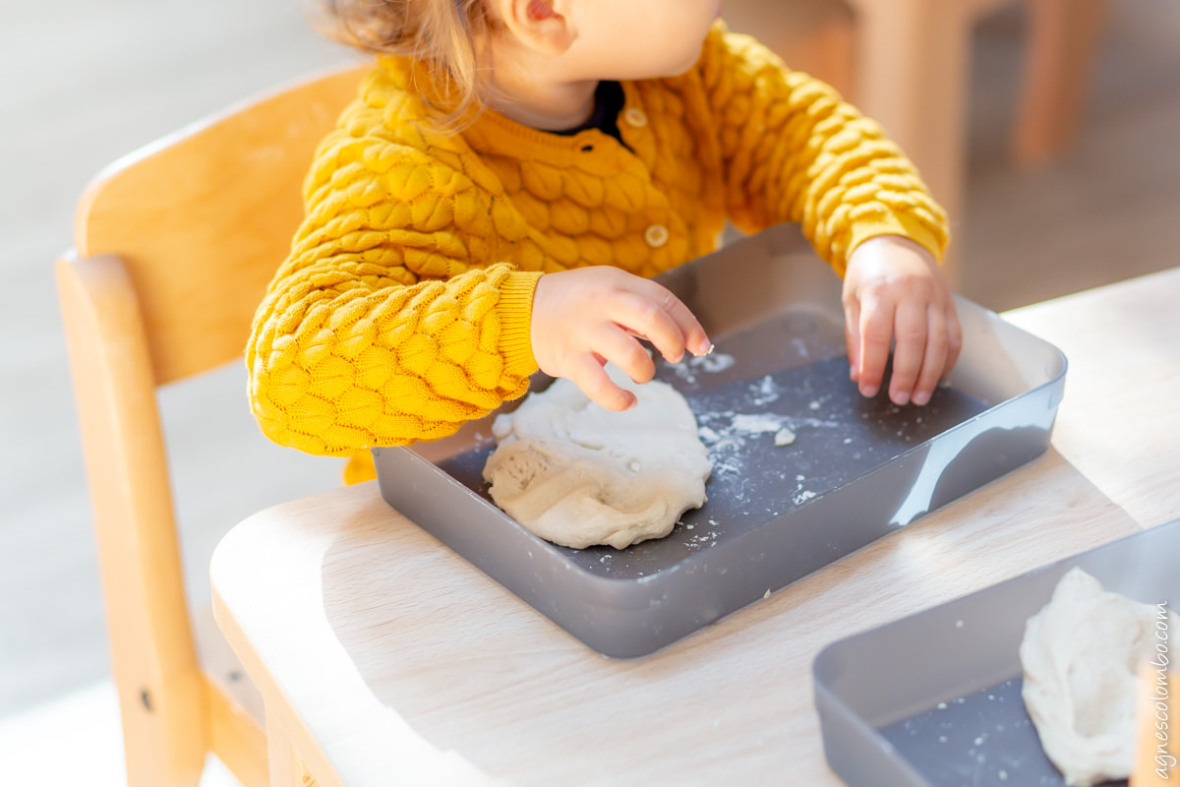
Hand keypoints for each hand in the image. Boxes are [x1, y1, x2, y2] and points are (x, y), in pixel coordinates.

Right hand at [530, 267, 711, 410]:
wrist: (523, 310)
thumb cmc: (576, 303)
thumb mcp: (608, 289)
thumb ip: (642, 308)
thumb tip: (686, 337)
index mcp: (617, 282)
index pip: (664, 300)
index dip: (689, 325)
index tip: (700, 347)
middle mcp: (601, 302)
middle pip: (651, 318)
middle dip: (673, 341)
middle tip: (674, 356)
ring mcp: (583, 330)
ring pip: (629, 354)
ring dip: (645, 370)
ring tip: (643, 375)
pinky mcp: (567, 358)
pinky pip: (599, 385)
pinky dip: (619, 399)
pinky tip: (628, 401)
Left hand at [842, 235, 961, 405]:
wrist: (896, 239)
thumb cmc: (868, 273)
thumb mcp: (851, 300)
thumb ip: (855, 339)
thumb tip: (858, 375)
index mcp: (880, 291)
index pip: (876, 336)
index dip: (873, 367)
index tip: (868, 389)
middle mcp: (910, 292)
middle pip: (913, 340)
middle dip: (907, 375)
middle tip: (900, 398)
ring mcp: (934, 296)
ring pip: (939, 341)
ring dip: (930, 374)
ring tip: (920, 397)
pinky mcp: (949, 302)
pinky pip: (954, 335)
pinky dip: (948, 360)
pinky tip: (938, 377)